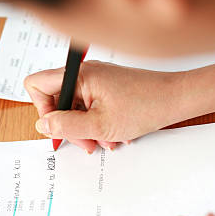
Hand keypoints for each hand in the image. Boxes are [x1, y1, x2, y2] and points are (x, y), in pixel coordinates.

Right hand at [24, 61, 182, 152]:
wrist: (177, 98)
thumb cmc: (145, 106)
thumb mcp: (100, 125)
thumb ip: (66, 126)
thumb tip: (43, 125)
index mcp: (79, 75)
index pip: (36, 84)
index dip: (43, 109)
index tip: (59, 127)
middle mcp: (85, 73)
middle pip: (57, 100)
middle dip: (69, 125)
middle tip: (87, 142)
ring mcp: (97, 79)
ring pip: (75, 106)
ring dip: (86, 128)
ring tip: (107, 139)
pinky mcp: (107, 87)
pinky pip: (90, 106)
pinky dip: (98, 122)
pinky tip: (114, 133)